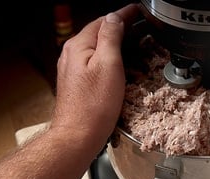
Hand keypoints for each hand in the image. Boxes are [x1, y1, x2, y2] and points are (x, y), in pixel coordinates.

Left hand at [51, 4, 140, 150]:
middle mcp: (71, 55)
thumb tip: (114, 18)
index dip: (122, 14)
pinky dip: (108, 57)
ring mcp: (72, 70)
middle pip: (98, 33)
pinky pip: (94, 62)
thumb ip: (110, 37)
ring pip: (96, 48)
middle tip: (139, 25)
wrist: (78, 136)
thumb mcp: (108, 65)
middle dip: (118, 26)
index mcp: (78, 46)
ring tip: (131, 40)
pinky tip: (118, 63)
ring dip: (113, 42)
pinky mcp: (77, 83)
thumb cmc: (94, 106)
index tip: (137, 10)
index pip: (103, 21)